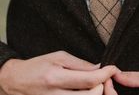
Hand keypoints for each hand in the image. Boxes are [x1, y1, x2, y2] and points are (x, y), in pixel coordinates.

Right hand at [0, 51, 117, 94]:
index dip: (105, 75)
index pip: (88, 80)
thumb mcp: (58, 57)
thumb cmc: (38, 66)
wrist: (16, 81)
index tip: (113, 68)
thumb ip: (79, 64)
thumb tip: (99, 68)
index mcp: (56, 78)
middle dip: (103, 87)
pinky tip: (86, 91)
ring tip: (96, 84)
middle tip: (106, 78)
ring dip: (95, 94)